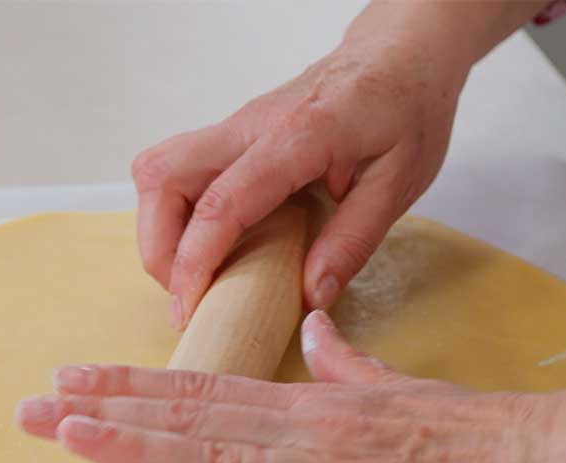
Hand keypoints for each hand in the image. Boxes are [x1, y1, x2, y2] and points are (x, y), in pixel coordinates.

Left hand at [17, 311, 563, 462]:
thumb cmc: (469, 431)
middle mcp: (300, 433)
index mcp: (309, 402)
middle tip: (32, 406)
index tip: (75, 379)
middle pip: (188, 418)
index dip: (133, 386)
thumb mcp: (396, 386)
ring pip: (211, 459)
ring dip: (135, 447)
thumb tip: (310, 328)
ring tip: (67, 435)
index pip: (204, 388)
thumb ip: (344, 360)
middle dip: (104, 412)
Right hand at [131, 2, 475, 327]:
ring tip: (194, 274)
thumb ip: (354, 240)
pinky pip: (181, 174)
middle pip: (162, 177)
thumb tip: (312, 294)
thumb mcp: (399, 182)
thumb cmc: (406, 110)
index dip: (195, 260)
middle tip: (188, 293)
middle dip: (159, 246)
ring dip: (161, 229)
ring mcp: (236, 128)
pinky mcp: (233, 137)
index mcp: (297, 137)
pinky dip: (179, 216)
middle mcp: (250, 126)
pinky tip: (211, 245)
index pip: (222, 202)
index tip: (190, 305)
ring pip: (159, 172)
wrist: (400, 54)